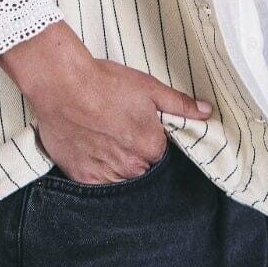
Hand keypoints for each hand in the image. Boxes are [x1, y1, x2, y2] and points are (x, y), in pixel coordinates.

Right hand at [0, 21, 212, 182]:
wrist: (61, 83)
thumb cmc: (103, 81)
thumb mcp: (148, 87)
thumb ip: (179, 104)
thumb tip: (206, 112)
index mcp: (151, 146)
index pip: (161, 155)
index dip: (153, 144)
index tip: (142, 132)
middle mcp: (131, 166)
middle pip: (142, 171)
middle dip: (137, 157)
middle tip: (121, 135)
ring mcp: (105, 173)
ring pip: (121, 180)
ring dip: (118, 168)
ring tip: (105, 142)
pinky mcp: (81, 176)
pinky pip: (97, 185)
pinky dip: (98, 173)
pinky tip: (93, 152)